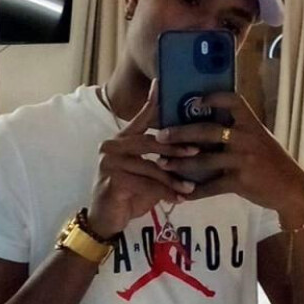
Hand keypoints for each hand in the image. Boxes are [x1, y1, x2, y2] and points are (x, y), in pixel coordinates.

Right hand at [88, 81, 200, 237]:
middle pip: (150, 142)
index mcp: (121, 140)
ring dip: (173, 179)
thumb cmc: (129, 194)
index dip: (151, 102)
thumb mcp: (147, 174)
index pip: (140, 118)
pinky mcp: (112, 179)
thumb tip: (190, 147)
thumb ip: (159, 159)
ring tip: (190, 187)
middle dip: (175, 148)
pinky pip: (146, 185)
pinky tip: (178, 199)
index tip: (161, 84)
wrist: (106, 219)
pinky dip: (165, 193)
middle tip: (197, 151)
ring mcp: (109, 162)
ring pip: (151, 167)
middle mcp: (112, 146)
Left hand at [155, 92, 303, 227]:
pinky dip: (194, 191)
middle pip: (208, 131)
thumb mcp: (258, 138)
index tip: (196, 99)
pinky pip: (211, 187)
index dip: (214, 98)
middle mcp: (246, 138)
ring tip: (162, 164)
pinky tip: (180, 193)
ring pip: (204, 160)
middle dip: (180, 133)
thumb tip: (206, 120)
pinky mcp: (240, 182)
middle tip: (160, 136)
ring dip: (179, 163)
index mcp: (251, 124)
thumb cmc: (271, 160)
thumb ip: (237, 130)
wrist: (290, 188)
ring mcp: (243, 160)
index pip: (233, 102)